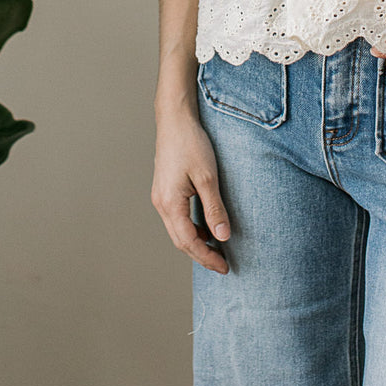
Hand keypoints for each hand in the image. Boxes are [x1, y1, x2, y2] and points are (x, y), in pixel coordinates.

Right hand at [152, 108, 230, 274]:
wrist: (175, 119)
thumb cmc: (190, 144)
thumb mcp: (208, 177)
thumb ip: (214, 209)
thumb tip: (223, 237)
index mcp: (170, 203)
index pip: (189, 242)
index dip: (207, 257)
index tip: (224, 267)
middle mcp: (161, 203)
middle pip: (180, 240)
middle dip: (201, 255)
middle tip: (222, 264)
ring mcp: (161, 196)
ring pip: (177, 230)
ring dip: (196, 242)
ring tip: (216, 249)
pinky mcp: (165, 189)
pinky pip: (176, 218)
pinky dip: (190, 228)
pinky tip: (205, 226)